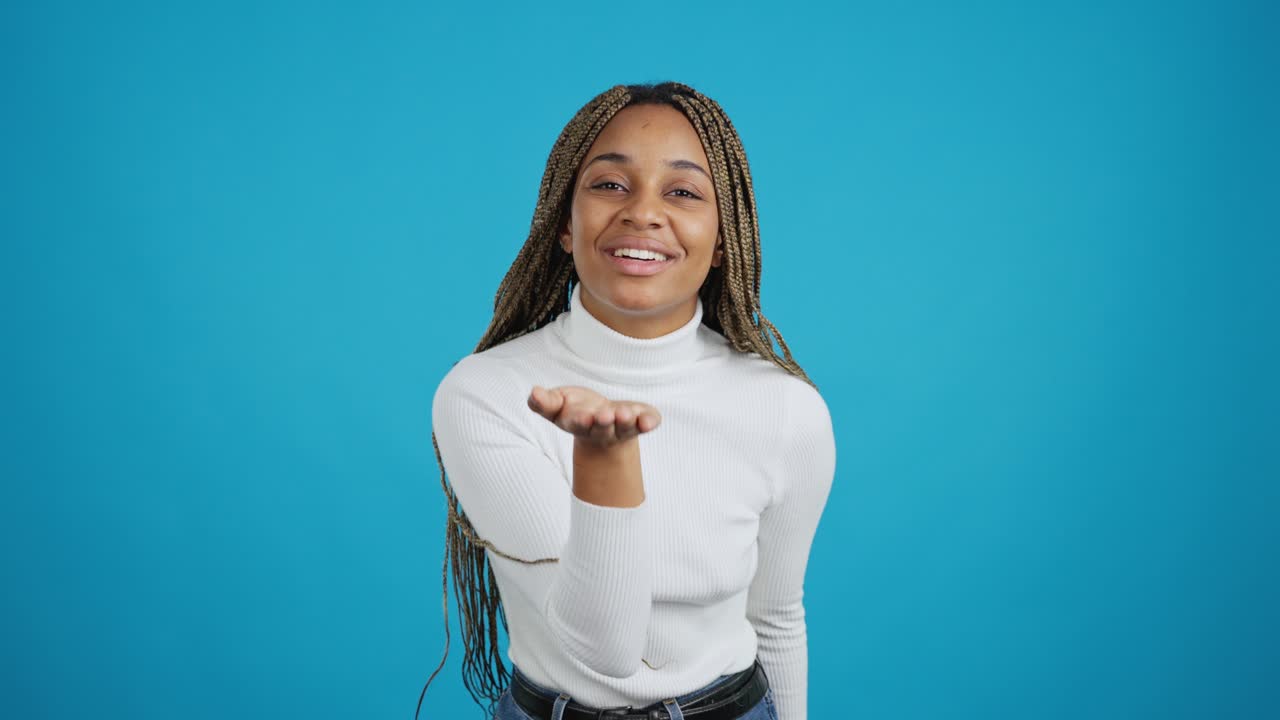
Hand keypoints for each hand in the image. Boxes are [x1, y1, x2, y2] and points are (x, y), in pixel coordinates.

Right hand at [527, 385, 661, 448]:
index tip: (583, 416)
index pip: (578, 423)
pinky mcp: (641, 422)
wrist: (606, 421)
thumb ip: (544, 402)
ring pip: (626, 427)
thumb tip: (533, 392)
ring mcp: (623, 427)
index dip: (581, 421)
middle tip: (605, 416)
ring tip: (625, 414)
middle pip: (603, 428)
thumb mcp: (558, 404)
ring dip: (626, 421)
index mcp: (580, 423)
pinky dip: (649, 422)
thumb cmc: (577, 409)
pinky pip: (647, 423)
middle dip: (604, 422)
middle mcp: (603, 429)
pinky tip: (651, 421)